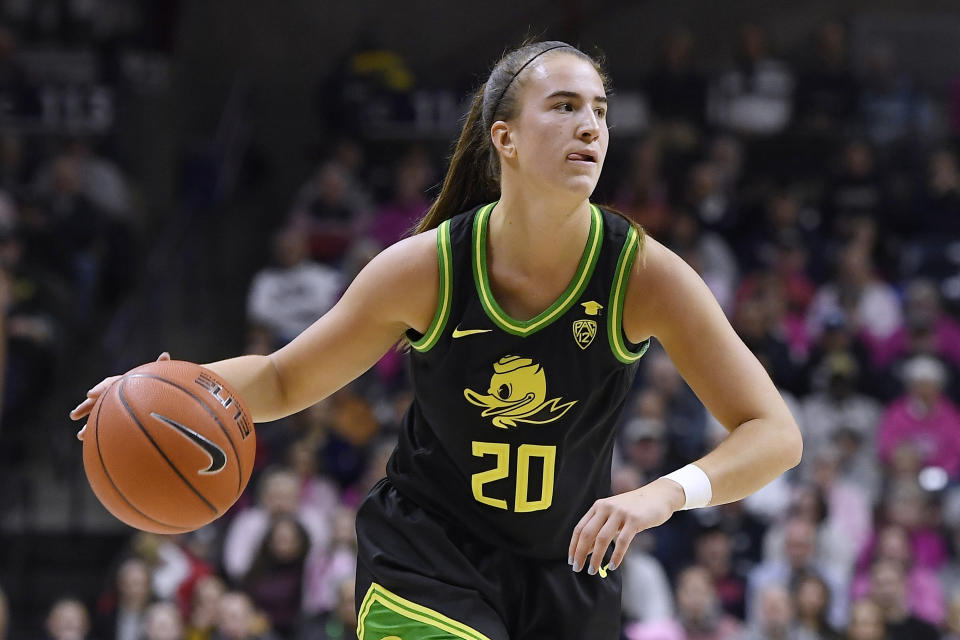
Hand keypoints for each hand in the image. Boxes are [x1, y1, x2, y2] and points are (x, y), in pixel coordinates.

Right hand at [72, 352, 170, 440]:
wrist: (163, 400)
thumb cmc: (163, 387)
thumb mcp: (161, 378)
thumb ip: (161, 367)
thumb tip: (165, 355)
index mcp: (125, 383)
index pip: (110, 383)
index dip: (100, 388)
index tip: (91, 394)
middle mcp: (117, 394)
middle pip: (98, 400)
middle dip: (86, 407)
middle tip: (74, 415)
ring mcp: (116, 407)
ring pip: (99, 416)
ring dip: (88, 425)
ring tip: (81, 436)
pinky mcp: (118, 419)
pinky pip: (105, 426)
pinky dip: (97, 433)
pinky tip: (92, 444)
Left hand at [568, 477, 684, 574]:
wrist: (659, 496)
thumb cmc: (634, 509)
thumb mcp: (614, 516)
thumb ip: (601, 530)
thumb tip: (587, 551)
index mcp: (598, 506)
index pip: (580, 528)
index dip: (574, 545)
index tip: (571, 561)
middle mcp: (606, 507)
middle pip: (587, 533)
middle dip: (580, 553)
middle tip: (578, 569)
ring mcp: (620, 513)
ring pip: (602, 538)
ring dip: (596, 557)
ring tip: (593, 570)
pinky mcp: (634, 519)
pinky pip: (622, 541)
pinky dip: (616, 556)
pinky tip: (612, 566)